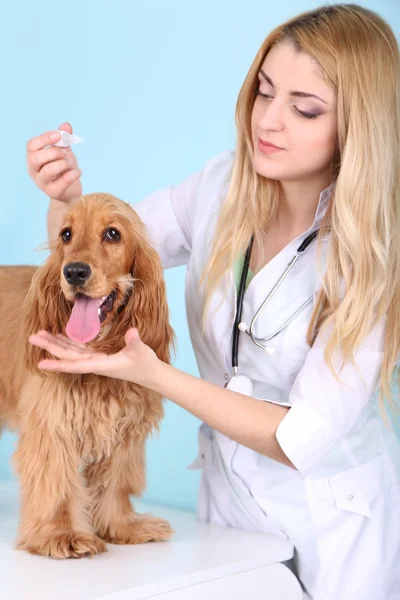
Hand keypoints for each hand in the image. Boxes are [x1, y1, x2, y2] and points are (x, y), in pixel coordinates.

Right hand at [27, 122, 81, 201]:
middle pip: (35, 158)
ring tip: (70, 163)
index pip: (31, 145)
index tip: (59, 135)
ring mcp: (42, 183)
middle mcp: (34, 170)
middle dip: (53, 152)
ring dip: (62, 163)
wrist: (71, 189)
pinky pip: (62, 183)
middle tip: (65, 152)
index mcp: (33, 157)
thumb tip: (66, 125)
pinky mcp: (53, 192)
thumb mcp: (64, 151)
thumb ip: (64, 138)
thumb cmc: (64, 168)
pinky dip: (72, 175)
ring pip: (47, 171)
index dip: (45, 138)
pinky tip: (78, 171)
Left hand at [28, 328, 159, 386]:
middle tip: (32, 338)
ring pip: (71, 351)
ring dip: (55, 344)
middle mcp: (95, 363)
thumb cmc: (146, 364)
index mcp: (102, 365)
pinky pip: (79, 349)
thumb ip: (135, 342)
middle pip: (68, 356)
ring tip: (40, 335)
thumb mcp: (142, 352)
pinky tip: (59, 337)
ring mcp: (96, 359)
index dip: (58, 364)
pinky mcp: (99, 356)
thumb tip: (132, 332)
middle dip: (50, 347)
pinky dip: (68, 342)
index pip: (75, 365)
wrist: (151, 374)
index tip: (41, 363)